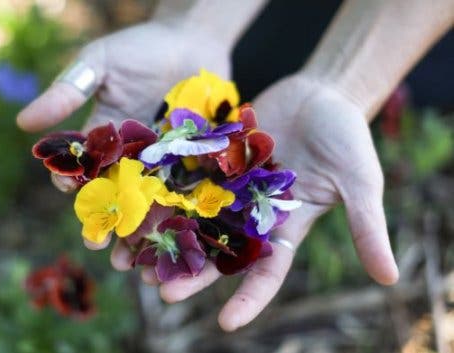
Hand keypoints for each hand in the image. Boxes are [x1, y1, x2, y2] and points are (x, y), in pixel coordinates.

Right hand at [17, 20, 230, 249]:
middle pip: (113, 197)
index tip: (67, 191)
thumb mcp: (99, 63)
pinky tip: (176, 241)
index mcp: (102, 138)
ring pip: (147, 205)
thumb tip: (23, 122)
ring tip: (132, 263)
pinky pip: (184, 195)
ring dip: (138, 233)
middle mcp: (129, 156)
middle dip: (103, 223)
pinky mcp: (193, 164)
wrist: (194, 38)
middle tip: (97, 247)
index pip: (81, 169)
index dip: (72, 183)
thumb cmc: (140, 46)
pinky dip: (179, 219)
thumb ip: (67, 91)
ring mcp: (161, 163)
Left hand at [155, 73, 399, 330]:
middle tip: (160, 291)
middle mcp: (250, 214)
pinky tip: (135, 201)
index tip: (226, 323)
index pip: (265, 274)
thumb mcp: (361, 183)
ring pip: (192, 219)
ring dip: (165, 237)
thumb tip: (390, 278)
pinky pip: (183, 177)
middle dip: (191, 273)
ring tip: (131, 257)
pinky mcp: (213, 159)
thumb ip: (367, 226)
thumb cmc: (346, 137)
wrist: (321, 92)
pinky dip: (161, 190)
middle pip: (216, 252)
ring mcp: (228, 187)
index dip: (248, 299)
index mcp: (284, 229)